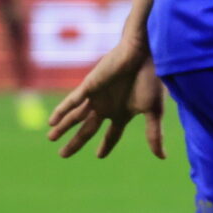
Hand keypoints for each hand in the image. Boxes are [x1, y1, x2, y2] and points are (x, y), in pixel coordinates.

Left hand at [48, 36, 164, 160]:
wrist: (144, 54)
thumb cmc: (151, 79)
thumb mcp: (153, 111)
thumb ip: (154, 134)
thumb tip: (162, 158)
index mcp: (122, 113)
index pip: (111, 134)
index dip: (105, 145)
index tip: (99, 155)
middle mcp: (107, 106)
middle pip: (87, 129)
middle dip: (75, 142)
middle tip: (62, 154)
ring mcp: (96, 96)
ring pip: (75, 116)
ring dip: (62, 126)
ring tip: (51, 138)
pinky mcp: (89, 86)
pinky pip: (72, 101)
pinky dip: (61, 111)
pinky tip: (51, 121)